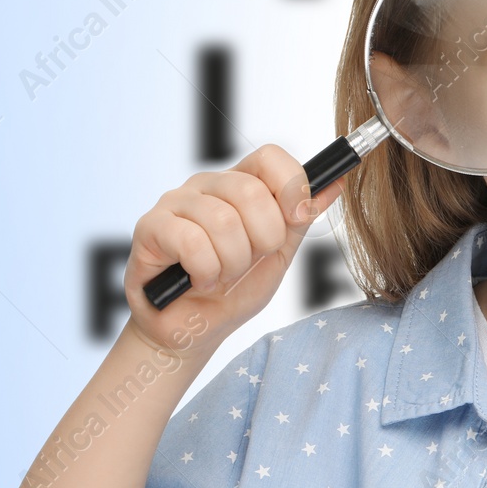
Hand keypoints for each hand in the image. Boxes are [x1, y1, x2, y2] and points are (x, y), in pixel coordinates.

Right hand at [123, 145, 345, 356]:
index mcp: (240, 184)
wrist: (192, 330)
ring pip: (223, 220)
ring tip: (221, 276)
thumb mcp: (278, 255)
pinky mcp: (150, 226)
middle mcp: (207, 184)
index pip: (269, 157)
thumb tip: (335, 184)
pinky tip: (198, 280)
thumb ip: (302, 218)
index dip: (290, 185)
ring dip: (232, 263)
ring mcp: (175, 202)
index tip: (296, 218)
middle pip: (251, 191)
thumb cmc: (233, 291)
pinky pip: (192, 241)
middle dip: (263, 240)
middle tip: (248, 262)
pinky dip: (204, 271)